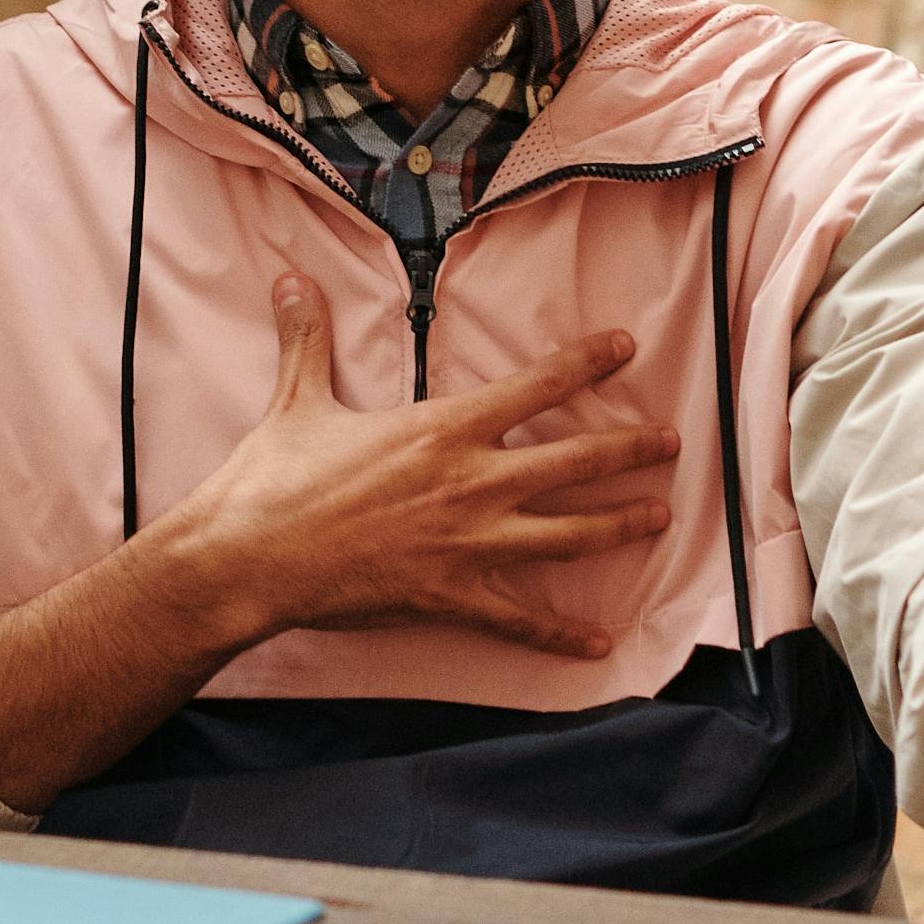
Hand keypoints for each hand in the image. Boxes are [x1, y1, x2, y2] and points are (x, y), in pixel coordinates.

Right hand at [163, 285, 678, 659]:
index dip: (587, 362)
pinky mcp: (452, 596)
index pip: (535, 385)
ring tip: (660, 518)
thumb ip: (307, 337)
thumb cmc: (276, 480)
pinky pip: (520, 619)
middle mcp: (471, 482)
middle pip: (573, 461)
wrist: (252, 558)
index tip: (628, 346)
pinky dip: (563, 634)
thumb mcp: (297, 398)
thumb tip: (289, 281)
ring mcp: (468, 544)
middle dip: (628, 451)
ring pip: (567, 535)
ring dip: (619, 526)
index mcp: (442, 428)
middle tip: (670, 442)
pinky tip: (601, 642)